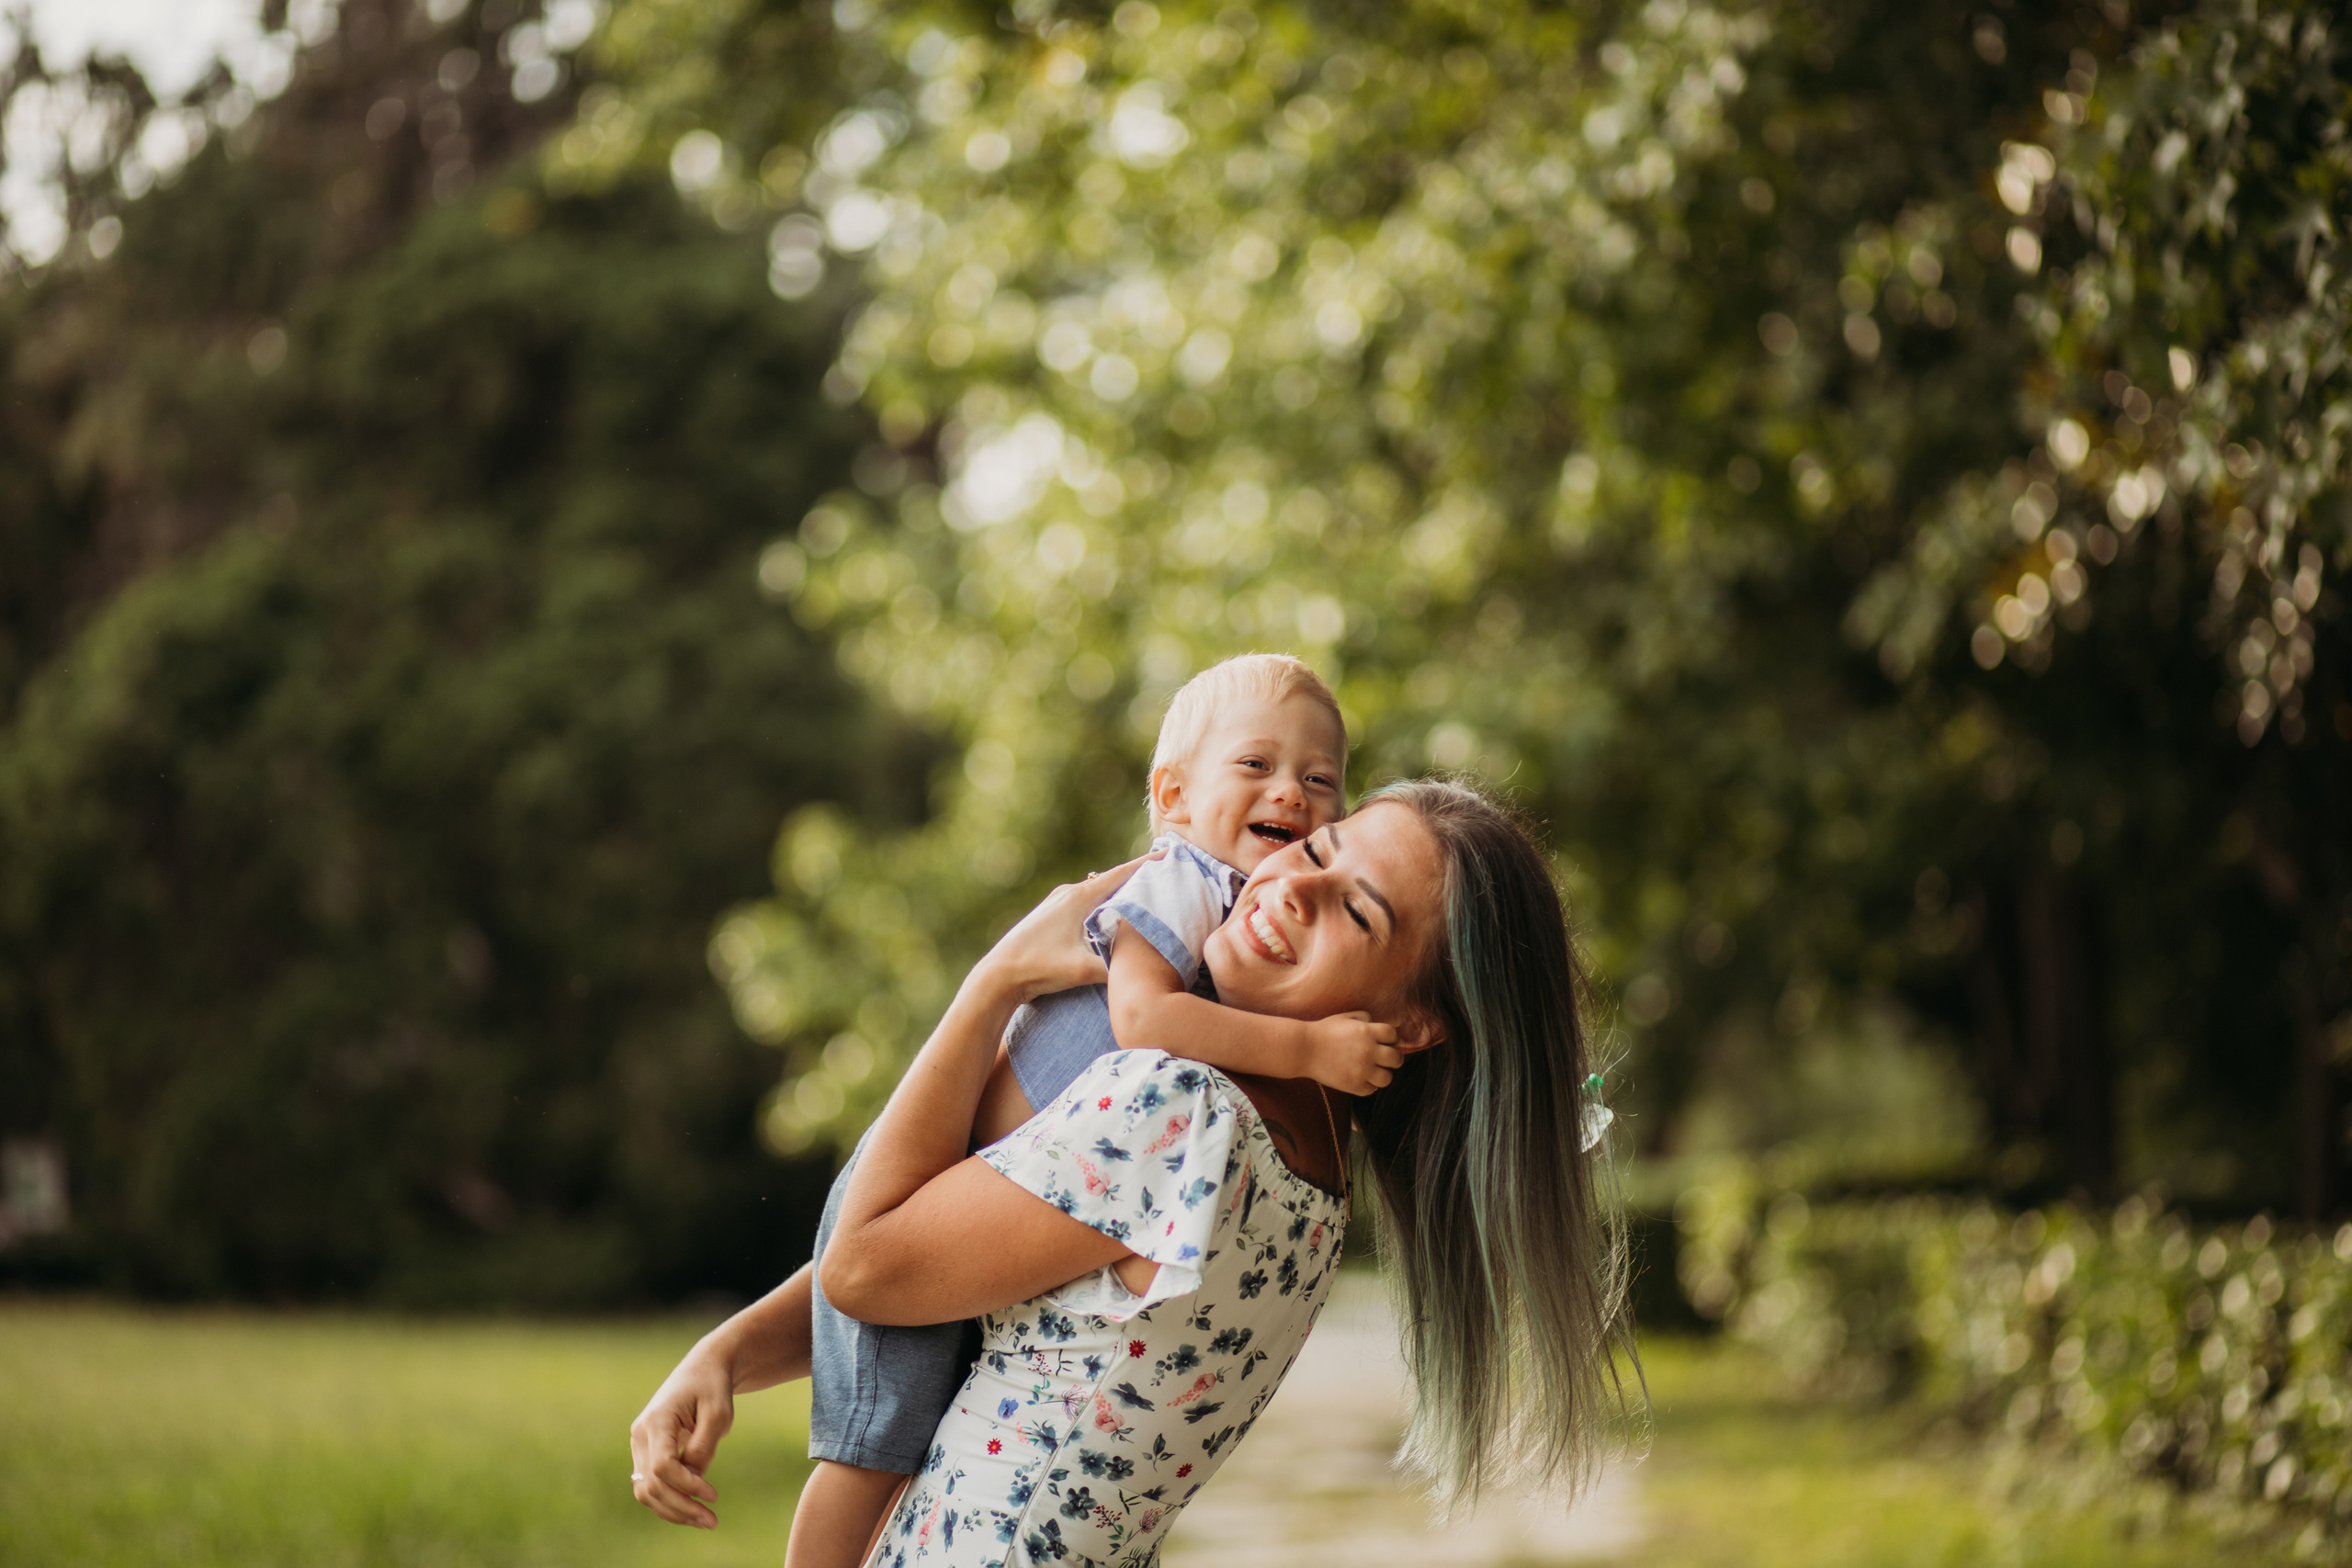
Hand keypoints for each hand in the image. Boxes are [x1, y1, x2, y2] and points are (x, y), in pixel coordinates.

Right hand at [629, 1346, 733, 1528]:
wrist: (703, 1369)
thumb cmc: (713, 1387)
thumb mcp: (718, 1413)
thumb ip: (704, 1446)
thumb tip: (693, 1478)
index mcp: (656, 1420)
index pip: (663, 1466)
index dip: (686, 1485)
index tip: (713, 1495)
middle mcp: (640, 1434)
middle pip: (651, 1484)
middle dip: (681, 1507)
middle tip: (712, 1521)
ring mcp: (639, 1444)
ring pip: (646, 1490)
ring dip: (673, 1510)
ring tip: (705, 1521)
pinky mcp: (646, 1452)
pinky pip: (651, 1485)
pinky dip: (669, 1501)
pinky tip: (693, 1511)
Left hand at [969, 852, 1157, 1005]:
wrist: (997, 977)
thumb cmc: (1038, 968)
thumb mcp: (1083, 970)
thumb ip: (1117, 967)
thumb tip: (1143, 970)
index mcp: (1078, 898)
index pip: (1120, 874)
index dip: (1146, 865)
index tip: (1169, 855)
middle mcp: (1068, 894)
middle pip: (1110, 881)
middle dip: (1137, 879)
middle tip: (1163, 878)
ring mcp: (1056, 904)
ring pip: (1096, 893)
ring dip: (1118, 894)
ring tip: (1141, 898)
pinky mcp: (1049, 917)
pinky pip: (1083, 904)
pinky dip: (1102, 906)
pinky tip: (1108, 919)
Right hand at [1300, 1011, 1409, 1095]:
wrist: (1303, 1049)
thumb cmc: (1323, 1031)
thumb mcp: (1344, 1017)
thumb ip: (1363, 1017)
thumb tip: (1375, 1023)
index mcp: (1367, 1031)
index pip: (1394, 1035)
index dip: (1391, 1038)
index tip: (1386, 1042)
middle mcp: (1368, 1051)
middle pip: (1397, 1059)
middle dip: (1393, 1059)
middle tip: (1385, 1059)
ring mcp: (1362, 1070)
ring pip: (1387, 1078)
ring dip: (1382, 1075)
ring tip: (1373, 1072)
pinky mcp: (1353, 1085)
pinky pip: (1370, 1090)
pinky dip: (1367, 1086)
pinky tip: (1359, 1079)